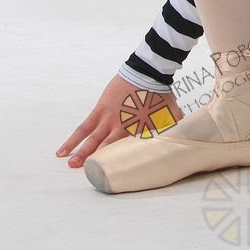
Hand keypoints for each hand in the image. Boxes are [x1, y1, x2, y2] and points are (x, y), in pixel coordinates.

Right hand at [55, 73, 183, 167]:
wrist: (147, 72)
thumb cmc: (159, 93)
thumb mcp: (170, 113)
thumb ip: (174, 127)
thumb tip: (187, 136)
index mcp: (139, 129)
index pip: (130, 151)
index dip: (123, 163)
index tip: (115, 176)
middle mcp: (121, 126)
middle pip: (107, 147)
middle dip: (98, 161)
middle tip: (89, 173)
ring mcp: (108, 118)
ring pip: (91, 139)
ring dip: (81, 152)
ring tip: (71, 165)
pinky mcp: (99, 110)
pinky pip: (83, 126)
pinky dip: (74, 138)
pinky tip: (63, 149)